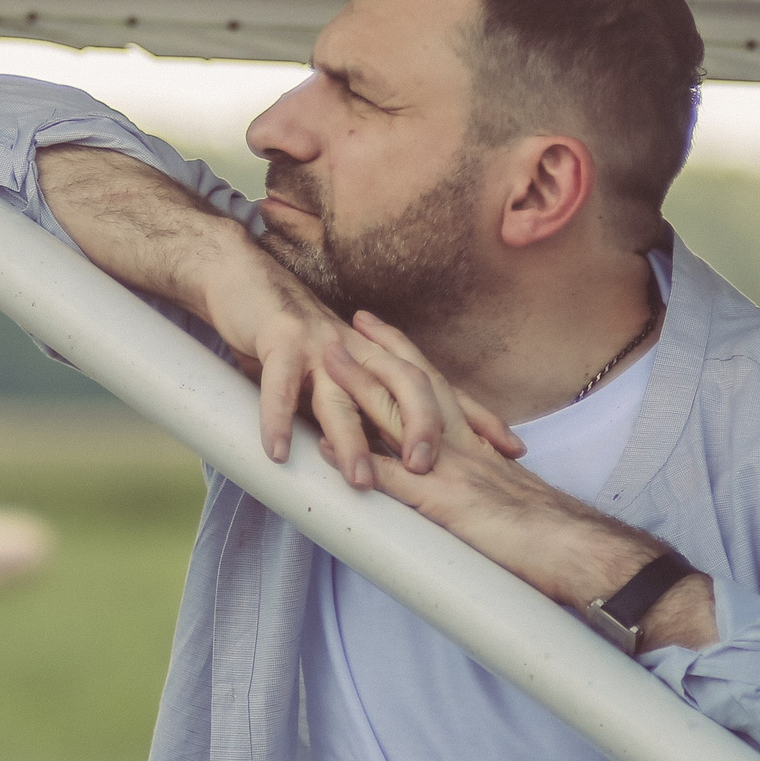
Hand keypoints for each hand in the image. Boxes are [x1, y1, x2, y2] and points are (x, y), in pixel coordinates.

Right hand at [195, 237, 521, 487]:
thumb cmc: (300, 336)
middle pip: (403, 386)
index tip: (512, 449)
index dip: (476, 417)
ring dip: (350, 440)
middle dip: (420, 426)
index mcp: (381, 358)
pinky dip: (275, 418)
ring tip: (360, 480)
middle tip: (427, 470)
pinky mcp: (277, 341)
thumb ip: (371, 407)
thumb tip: (403, 455)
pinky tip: (278, 451)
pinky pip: (279, 385)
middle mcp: (360, 351)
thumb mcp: (344, 372)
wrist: (247, 280)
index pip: (439, 389)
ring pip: (341, 396)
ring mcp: (320, 344)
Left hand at [328, 314, 716, 650]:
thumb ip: (481, 489)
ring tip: (328, 357)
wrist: (580, 552)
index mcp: (476, 448)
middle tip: (347, 321)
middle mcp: (463, 448)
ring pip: (401, 414)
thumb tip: (464, 492)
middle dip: (380, 351)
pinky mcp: (446, 504)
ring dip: (362, 384)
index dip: (407, 356)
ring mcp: (453, 471)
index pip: (437, 389)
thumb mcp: (509, 504)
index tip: (379, 329)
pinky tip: (326, 451)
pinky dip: (359, 460)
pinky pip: (393, 479)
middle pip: (416, 385)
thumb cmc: (555, 539)